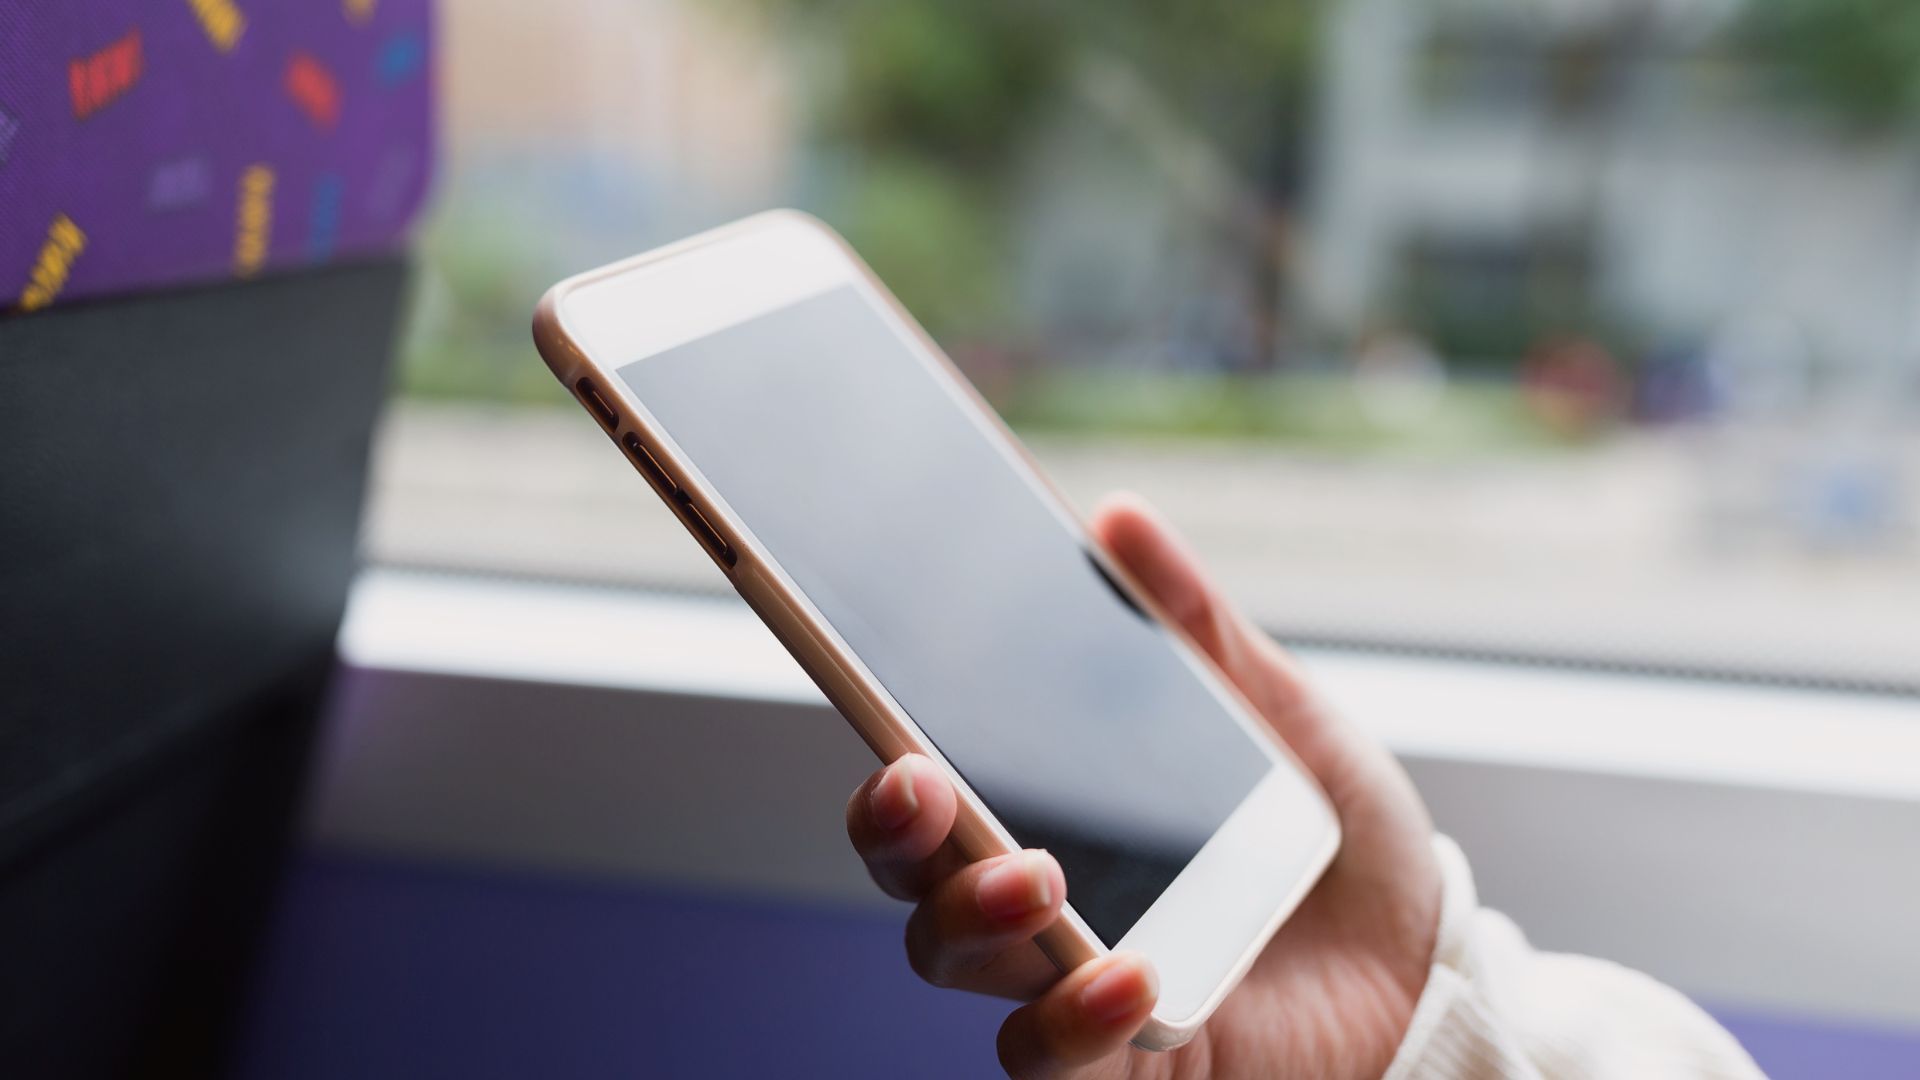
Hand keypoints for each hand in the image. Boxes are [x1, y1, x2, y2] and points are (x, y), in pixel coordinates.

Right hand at [844, 493, 1443, 1078]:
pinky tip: (1131, 974)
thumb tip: (1117, 517)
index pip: (935, 776)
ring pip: (952, 958)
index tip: (872, 679)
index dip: (886, 735)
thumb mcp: (1280, 716)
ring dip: (974, 913)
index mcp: (1052, 805)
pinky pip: (1044, 1055)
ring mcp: (1066, 981)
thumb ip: (1195, 630)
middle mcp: (1036, 896)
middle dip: (898, 826)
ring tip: (1037, 877)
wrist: (1429, 970)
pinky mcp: (1117, 1061)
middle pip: (913, 868)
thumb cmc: (1338, 843)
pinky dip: (1069, 1017)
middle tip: (922, 785)